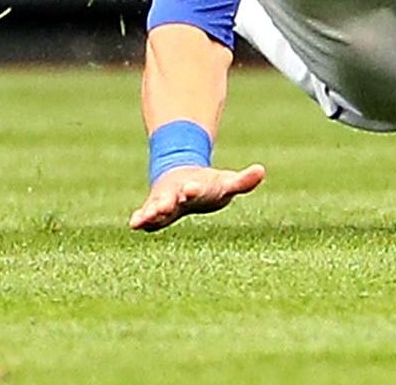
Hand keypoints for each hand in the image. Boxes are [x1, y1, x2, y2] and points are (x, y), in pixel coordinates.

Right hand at [128, 162, 265, 231]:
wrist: (183, 178)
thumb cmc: (209, 184)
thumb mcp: (226, 182)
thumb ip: (243, 181)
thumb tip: (262, 170)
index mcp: (196, 186)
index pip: (195, 188)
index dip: (193, 188)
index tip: (191, 188)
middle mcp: (176, 193)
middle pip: (170, 198)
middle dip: (166, 202)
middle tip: (162, 206)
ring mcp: (163, 202)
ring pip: (155, 208)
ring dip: (149, 213)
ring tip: (139, 220)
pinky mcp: (155, 211)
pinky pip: (146, 216)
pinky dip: (140, 219)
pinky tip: (134, 225)